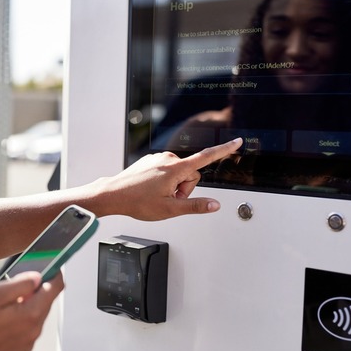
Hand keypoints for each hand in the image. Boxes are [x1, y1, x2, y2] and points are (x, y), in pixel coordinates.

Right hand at [0, 272, 63, 350]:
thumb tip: (36, 276)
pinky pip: (23, 331)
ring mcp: (24, 345)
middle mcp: (32, 332)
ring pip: (33, 317)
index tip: (49, 264)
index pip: (55, 287)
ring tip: (0, 301)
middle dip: (35, 289)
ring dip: (24, 305)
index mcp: (30, 315)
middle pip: (45, 302)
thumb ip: (19, 284)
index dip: (54, 272)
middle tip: (16, 279)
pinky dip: (16, 320)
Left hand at [94, 138, 241, 219]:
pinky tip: (150, 189)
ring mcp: (158, 159)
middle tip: (168, 199)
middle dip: (185, 188)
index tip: (237, 142)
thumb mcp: (170, 209)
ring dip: (174, 185)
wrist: (113, 194)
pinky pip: (167, 171)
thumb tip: (214, 205)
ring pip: (179, 173)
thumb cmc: (138, 202)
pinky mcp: (151, 161)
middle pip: (191, 173)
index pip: (206, 158)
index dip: (224, 150)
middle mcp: (168, 159)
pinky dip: (164, 181)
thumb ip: (195, 206)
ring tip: (157, 195)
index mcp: (175, 169)